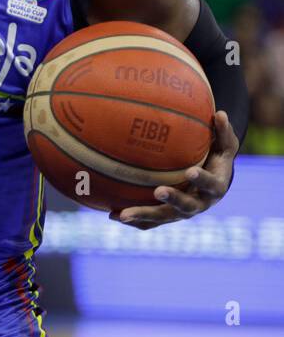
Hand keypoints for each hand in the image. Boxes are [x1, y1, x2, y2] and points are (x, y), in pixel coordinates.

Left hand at [110, 110, 237, 229]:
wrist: (211, 186)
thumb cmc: (216, 160)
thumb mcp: (225, 146)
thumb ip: (223, 132)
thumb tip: (220, 113)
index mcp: (215, 188)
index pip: (211, 185)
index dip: (202, 179)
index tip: (191, 171)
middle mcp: (199, 204)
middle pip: (187, 207)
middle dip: (173, 200)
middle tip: (158, 191)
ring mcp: (181, 213)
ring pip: (163, 218)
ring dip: (144, 216)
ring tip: (122, 215)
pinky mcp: (167, 217)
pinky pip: (149, 223)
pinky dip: (133, 220)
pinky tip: (111, 215)